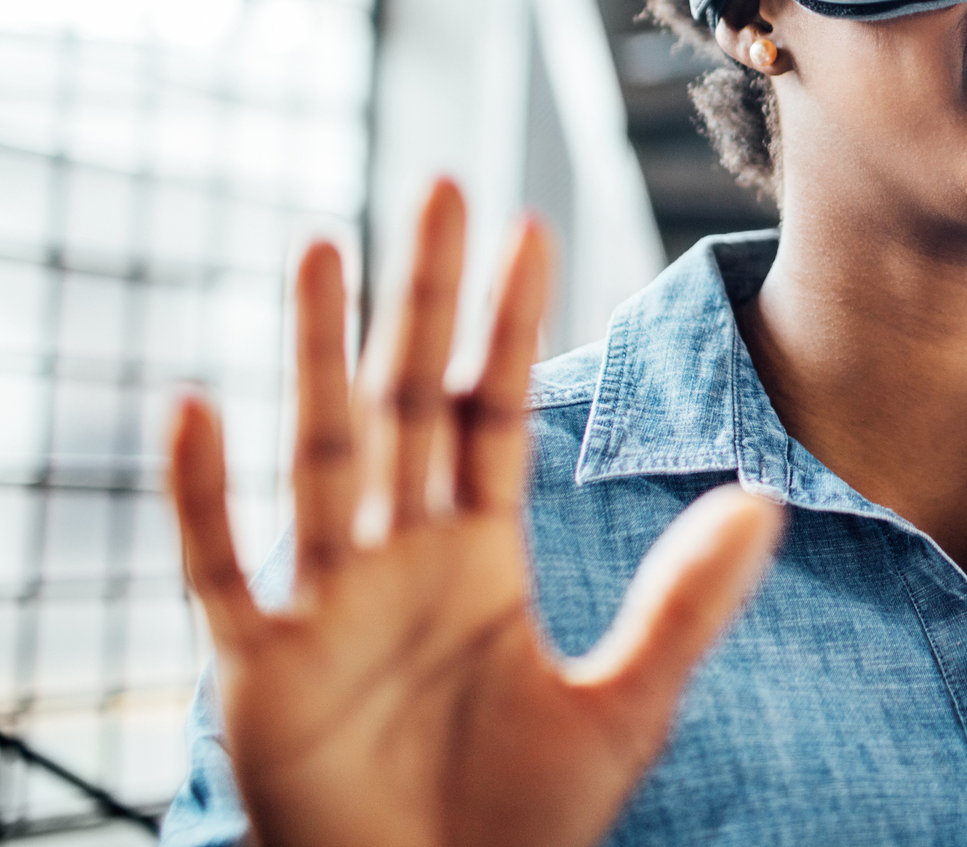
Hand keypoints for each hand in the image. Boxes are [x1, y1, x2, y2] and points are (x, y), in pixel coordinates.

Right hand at [169, 180, 784, 846]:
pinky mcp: (260, 670)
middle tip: (440, 183)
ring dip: (319, 354)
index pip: (496, 410)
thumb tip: (766, 497)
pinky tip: (200, 408)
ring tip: (324, 248)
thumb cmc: (519, 826)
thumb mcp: (624, 705)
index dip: (511, 323)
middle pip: (409, 399)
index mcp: (480, 556)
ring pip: (320, 454)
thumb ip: (685, 602)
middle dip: (423, 297)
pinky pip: (221, 570)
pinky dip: (202, 496)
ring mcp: (324, 605)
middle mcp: (400, 557)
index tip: (531, 226)